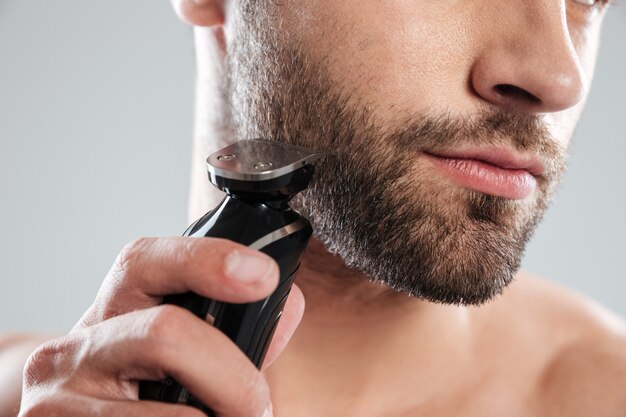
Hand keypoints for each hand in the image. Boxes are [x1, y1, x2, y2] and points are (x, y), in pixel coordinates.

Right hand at [19, 237, 304, 416]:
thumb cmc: (143, 384)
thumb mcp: (179, 348)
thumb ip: (235, 327)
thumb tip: (290, 305)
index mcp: (116, 306)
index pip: (148, 260)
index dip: (208, 260)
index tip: (263, 276)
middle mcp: (77, 343)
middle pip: (166, 333)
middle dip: (232, 377)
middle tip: (258, 407)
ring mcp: (58, 395)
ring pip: (171, 410)